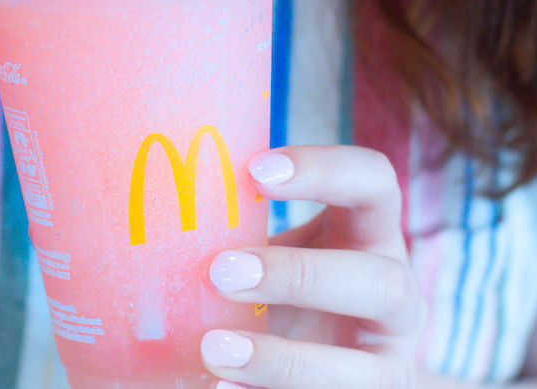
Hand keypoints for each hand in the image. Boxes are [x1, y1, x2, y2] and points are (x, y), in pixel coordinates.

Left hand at [203, 145, 423, 388]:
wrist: (325, 365)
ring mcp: (390, 360)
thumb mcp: (275, 255)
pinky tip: (224, 387)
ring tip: (213, 349)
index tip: (255, 171)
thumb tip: (141, 218)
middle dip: (300, 277)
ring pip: (363, 369)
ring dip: (283, 360)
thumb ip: (237, 239)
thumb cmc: (287, 293)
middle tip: (221, 272)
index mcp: (371, 234)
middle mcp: (395, 293)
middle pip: (380, 281)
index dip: (326, 169)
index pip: (374, 181)